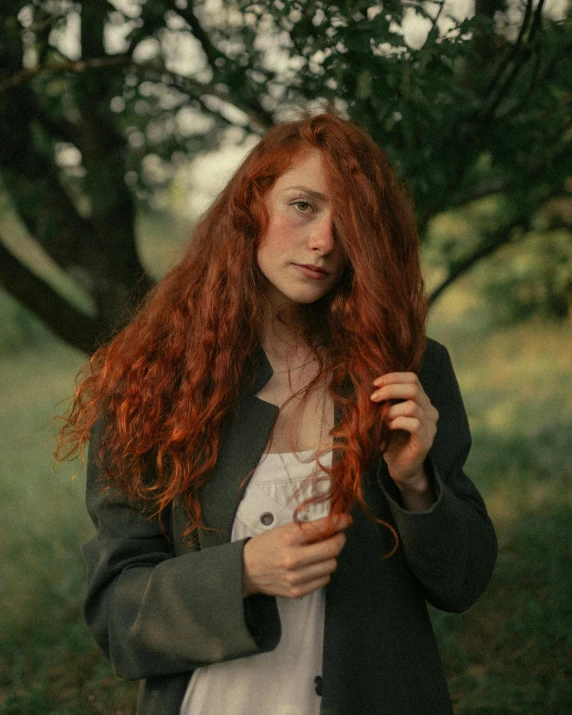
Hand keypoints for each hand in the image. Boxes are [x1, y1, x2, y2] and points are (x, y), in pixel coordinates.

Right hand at [242, 514, 351, 598]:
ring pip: (331, 566)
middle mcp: (294, 558)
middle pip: (332, 549)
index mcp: (289, 538)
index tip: (346, 520)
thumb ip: (307, 529)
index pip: (323, 528)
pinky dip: (323, 571)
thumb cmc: (265, 546)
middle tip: (337, 536)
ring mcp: (296, 577)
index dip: (339, 522)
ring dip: (330, 557)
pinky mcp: (297, 591)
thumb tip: (333, 525)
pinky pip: (323, 580)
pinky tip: (314, 565)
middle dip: (339, 540)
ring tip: (321, 552)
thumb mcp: (282, 530)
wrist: (245, 569)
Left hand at [371, 372, 438, 500]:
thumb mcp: (386, 415)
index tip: (375, 384)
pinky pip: (414, 424)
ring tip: (380, 419)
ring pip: (412, 406)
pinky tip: (388, 428)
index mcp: (422, 401)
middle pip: (413, 388)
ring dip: (390, 410)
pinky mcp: (426, 440)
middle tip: (372, 398)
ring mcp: (430, 426)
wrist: (400, 467)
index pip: (413, 378)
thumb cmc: (391, 439)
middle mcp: (430, 411)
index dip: (393, 377)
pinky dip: (397, 422)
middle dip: (389, 390)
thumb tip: (369, 387)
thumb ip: (384, 400)